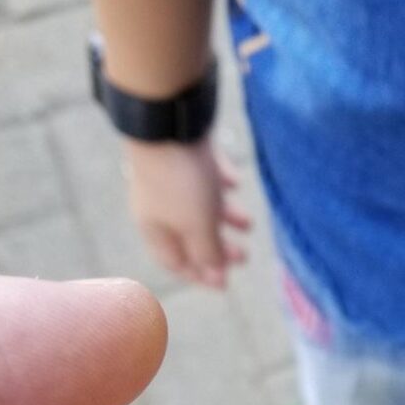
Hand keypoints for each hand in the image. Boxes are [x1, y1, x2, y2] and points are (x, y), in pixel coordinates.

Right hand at [123, 136, 250, 288]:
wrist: (169, 120)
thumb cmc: (182, 182)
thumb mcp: (198, 227)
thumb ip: (207, 253)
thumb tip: (216, 276)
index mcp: (156, 229)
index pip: (176, 262)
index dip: (200, 275)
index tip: (225, 284)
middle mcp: (159, 206)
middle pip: (191, 235)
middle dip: (218, 248)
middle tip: (244, 256)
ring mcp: (170, 177)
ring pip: (200, 205)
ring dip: (225, 217)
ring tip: (248, 223)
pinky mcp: (183, 152)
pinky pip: (204, 173)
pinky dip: (220, 182)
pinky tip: (234, 181)